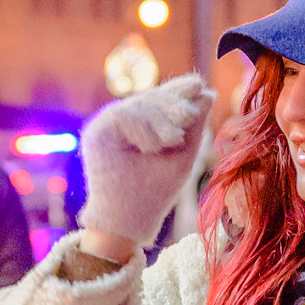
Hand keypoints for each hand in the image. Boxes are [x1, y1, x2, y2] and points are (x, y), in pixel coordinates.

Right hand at [78, 77, 213, 253]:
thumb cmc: (156, 192)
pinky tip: (151, 148)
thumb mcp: (183, 155)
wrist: (130, 220)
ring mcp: (106, 126)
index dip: (179, 89)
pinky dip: (144, 131)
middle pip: (151, 97)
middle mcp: (122, 123)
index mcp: (142, 126)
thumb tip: (208, 93)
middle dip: (174, 104)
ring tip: (173, 141)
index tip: (199, 84)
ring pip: (139, 104)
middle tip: (189, 118)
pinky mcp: (96, 132)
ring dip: (161, 121)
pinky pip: (124, 115)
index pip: (160, 100)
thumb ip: (195, 126)